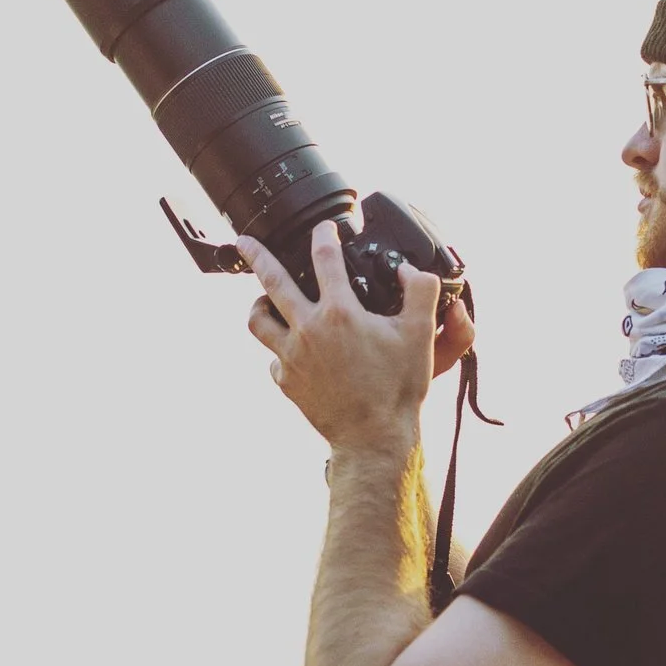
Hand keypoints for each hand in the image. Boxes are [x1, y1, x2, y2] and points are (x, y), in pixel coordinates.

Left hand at [242, 223, 464, 450]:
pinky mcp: (287, 381)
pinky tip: (293, 349)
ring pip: (259, 320)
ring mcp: (292, 357)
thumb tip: (410, 270)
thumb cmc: (397, 388)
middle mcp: (308, 330)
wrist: (374, 437)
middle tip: (244, 241)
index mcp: (339, 312)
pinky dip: (281, 349)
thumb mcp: (420, 333)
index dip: (325, 235)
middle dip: (257, 255)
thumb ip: (420, 290)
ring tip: (264, 299)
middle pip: (272, 281)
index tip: (325, 228)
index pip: (325, 258)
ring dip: (259, 305)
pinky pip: (274, 358)